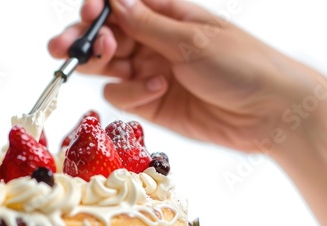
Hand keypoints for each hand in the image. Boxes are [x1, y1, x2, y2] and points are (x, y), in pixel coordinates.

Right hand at [48, 0, 323, 154]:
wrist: (266, 113)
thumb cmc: (239, 64)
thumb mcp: (192, 39)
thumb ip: (148, 25)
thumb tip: (113, 2)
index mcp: (165, 15)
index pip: (119, 8)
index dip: (97, 10)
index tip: (87, 16)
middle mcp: (152, 42)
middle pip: (104, 39)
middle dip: (82, 42)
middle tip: (61, 47)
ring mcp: (149, 72)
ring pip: (106, 69)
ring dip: (106, 67)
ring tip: (123, 66)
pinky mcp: (150, 101)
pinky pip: (123, 96)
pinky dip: (133, 94)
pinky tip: (157, 90)